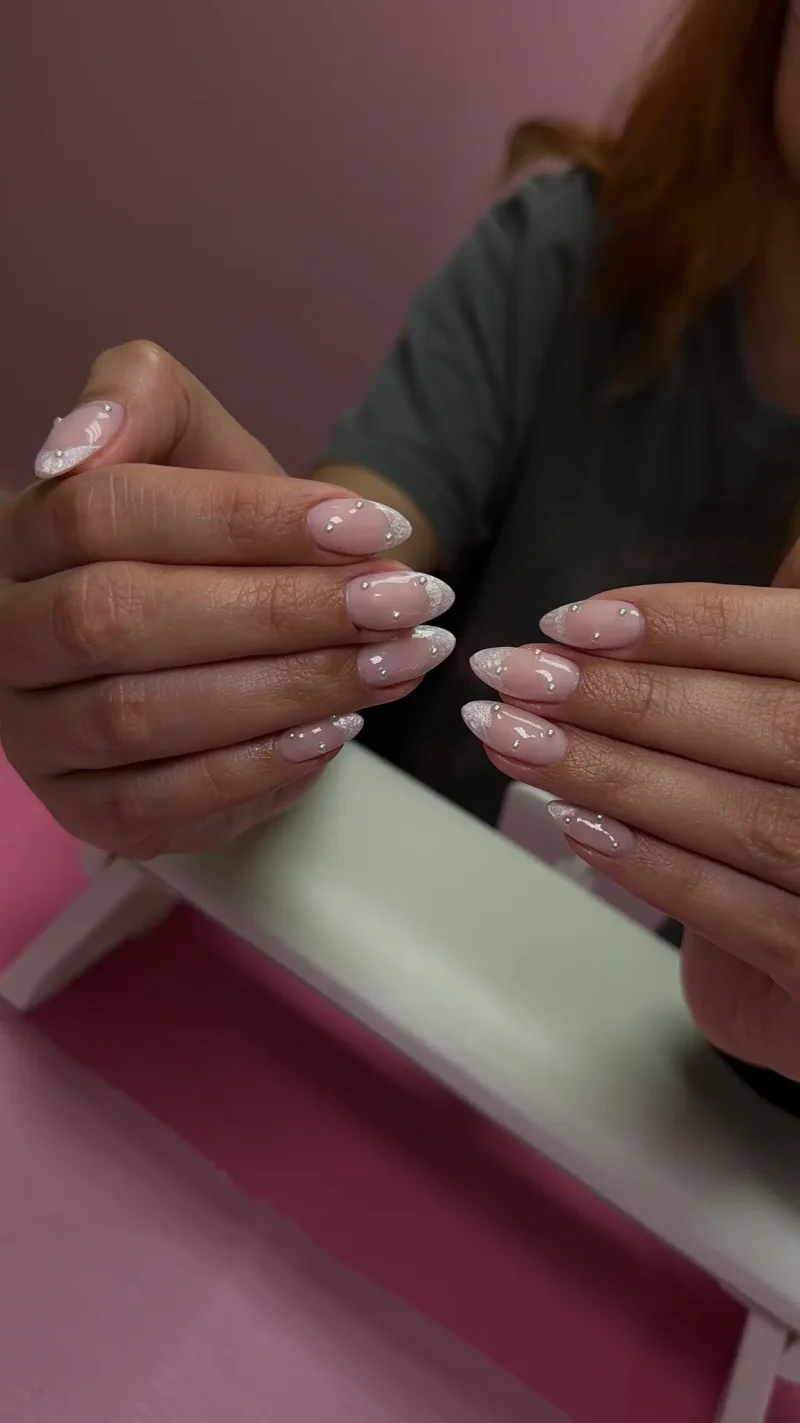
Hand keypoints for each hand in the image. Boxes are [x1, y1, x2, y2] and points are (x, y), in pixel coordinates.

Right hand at [0, 343, 454, 857]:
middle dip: (278, 611)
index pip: (106, 512)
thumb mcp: (187, 440)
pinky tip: (336, 730)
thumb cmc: (201, 532)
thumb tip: (80, 443)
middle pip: (120, 619)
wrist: (211, 626)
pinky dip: (255, 771)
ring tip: (395, 661)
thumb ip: (139, 396)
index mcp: (23, 534)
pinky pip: (157, 806)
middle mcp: (8, 636)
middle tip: (398, 601)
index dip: (240, 519)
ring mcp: (36, 735)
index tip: (368, 525)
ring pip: (139, 717)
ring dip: (285, 690)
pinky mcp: (84, 811)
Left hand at [464, 549, 799, 1079]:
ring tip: (515, 741)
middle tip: (515, 677)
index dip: (683, 623)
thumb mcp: (779, 710)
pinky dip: (655, 867)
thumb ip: (741, 658)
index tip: (571, 622)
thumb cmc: (785, 802)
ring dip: (615, 776)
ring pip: (744, 817)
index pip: (785, 640)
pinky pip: (743, 915)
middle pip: (765, 726)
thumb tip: (630, 608)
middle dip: (624, 699)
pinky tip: (576, 825)